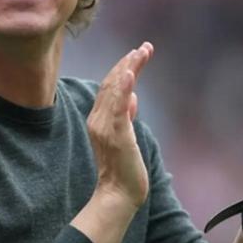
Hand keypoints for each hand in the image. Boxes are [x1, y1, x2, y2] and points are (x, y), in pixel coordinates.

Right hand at [87, 42, 153, 207]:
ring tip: (140, 52)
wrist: (118, 195)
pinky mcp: (117, 135)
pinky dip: (124, 87)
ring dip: (128, 68)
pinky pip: (118, 107)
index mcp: (99, 120)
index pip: (110, 87)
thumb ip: (126, 117)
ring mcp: (106, 127)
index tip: (137, 53)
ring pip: (115, 90)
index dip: (123, 68)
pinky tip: (130, 71)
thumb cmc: (124, 170)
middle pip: (111, 83)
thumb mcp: (126, 138)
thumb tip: (133, 98)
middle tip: (144, 47)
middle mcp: (98, 120)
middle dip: (128, 62)